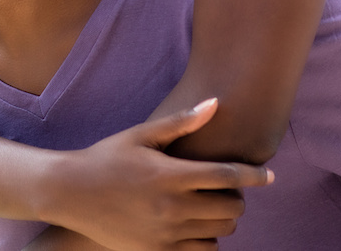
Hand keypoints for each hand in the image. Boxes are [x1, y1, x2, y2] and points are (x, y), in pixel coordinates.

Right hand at [36, 98, 272, 250]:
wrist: (71, 194)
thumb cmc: (106, 158)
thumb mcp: (141, 134)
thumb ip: (181, 122)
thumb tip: (215, 104)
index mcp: (171, 174)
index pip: (227, 176)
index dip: (254, 175)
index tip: (269, 175)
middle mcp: (172, 207)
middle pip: (230, 207)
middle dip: (237, 197)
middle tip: (226, 188)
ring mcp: (165, 233)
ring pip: (219, 232)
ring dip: (223, 218)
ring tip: (210, 205)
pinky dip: (208, 240)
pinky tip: (197, 226)